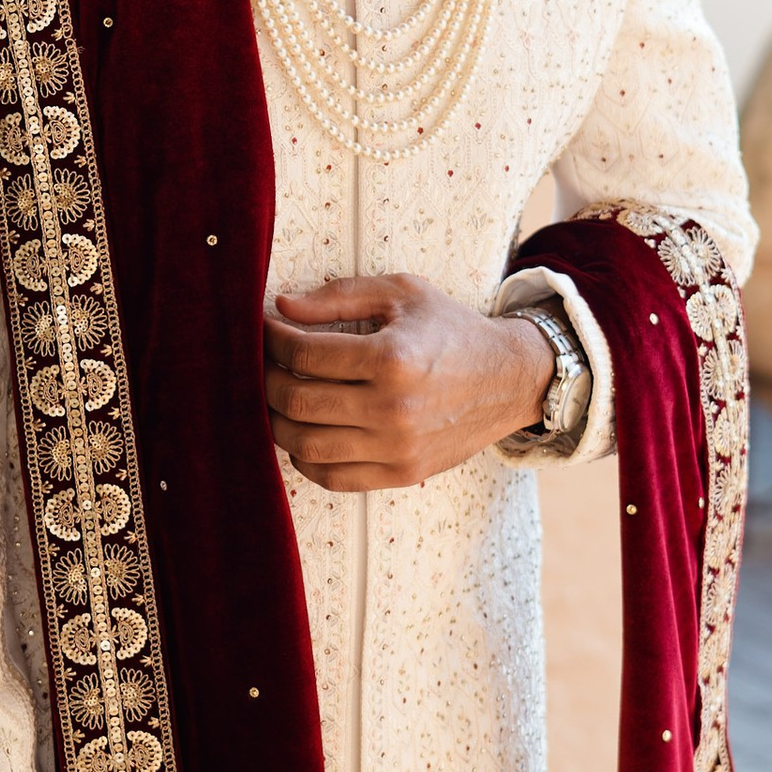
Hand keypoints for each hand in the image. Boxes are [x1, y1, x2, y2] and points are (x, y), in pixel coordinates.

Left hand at [263, 275, 553, 492]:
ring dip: (277, 422)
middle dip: (266, 380)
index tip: (263, 331)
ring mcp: (397, 448)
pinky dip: (305, 459)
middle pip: (296, 402)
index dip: (271, 341)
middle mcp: (393, 408)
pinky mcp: (402, 474)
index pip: (304, 353)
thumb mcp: (403, 294)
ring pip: (306, 445)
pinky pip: (332, 477)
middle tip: (263, 365)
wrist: (509, 379)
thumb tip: (282, 307)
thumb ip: (339, 296)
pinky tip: (304, 432)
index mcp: (392, 358)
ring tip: (278, 400)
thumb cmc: (451, 330)